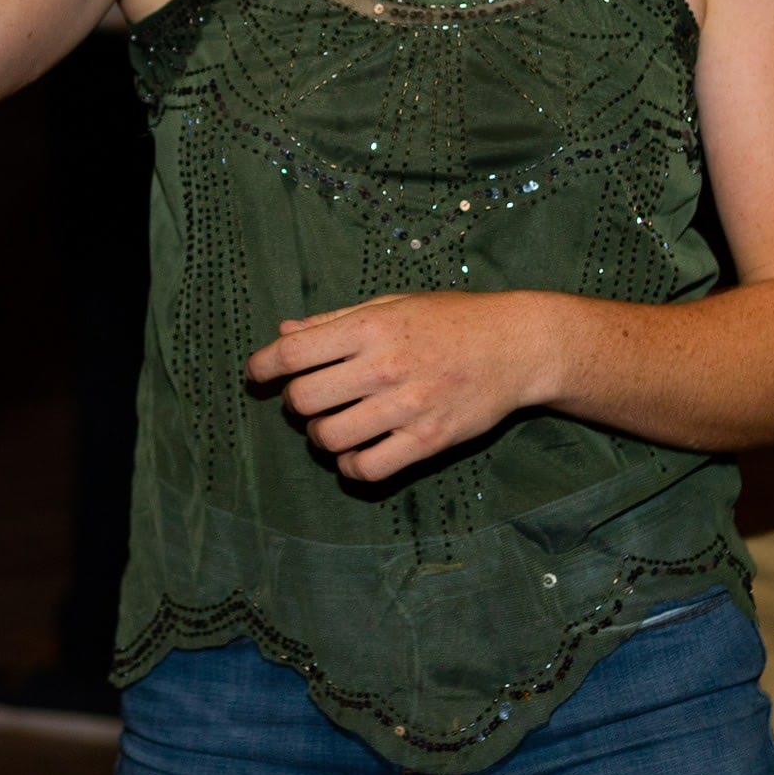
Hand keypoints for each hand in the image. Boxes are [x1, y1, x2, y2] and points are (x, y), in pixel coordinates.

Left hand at [243, 291, 556, 482]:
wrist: (515, 345)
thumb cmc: (449, 320)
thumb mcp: (390, 305)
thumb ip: (334, 322)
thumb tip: (284, 333)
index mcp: (370, 327)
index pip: (293, 351)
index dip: (264, 366)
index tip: (258, 374)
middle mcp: (384, 366)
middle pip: (302, 400)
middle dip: (295, 403)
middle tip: (313, 399)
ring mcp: (407, 406)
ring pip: (329, 438)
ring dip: (321, 437)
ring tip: (336, 425)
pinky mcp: (428, 440)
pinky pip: (367, 469)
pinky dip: (351, 467)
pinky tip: (357, 453)